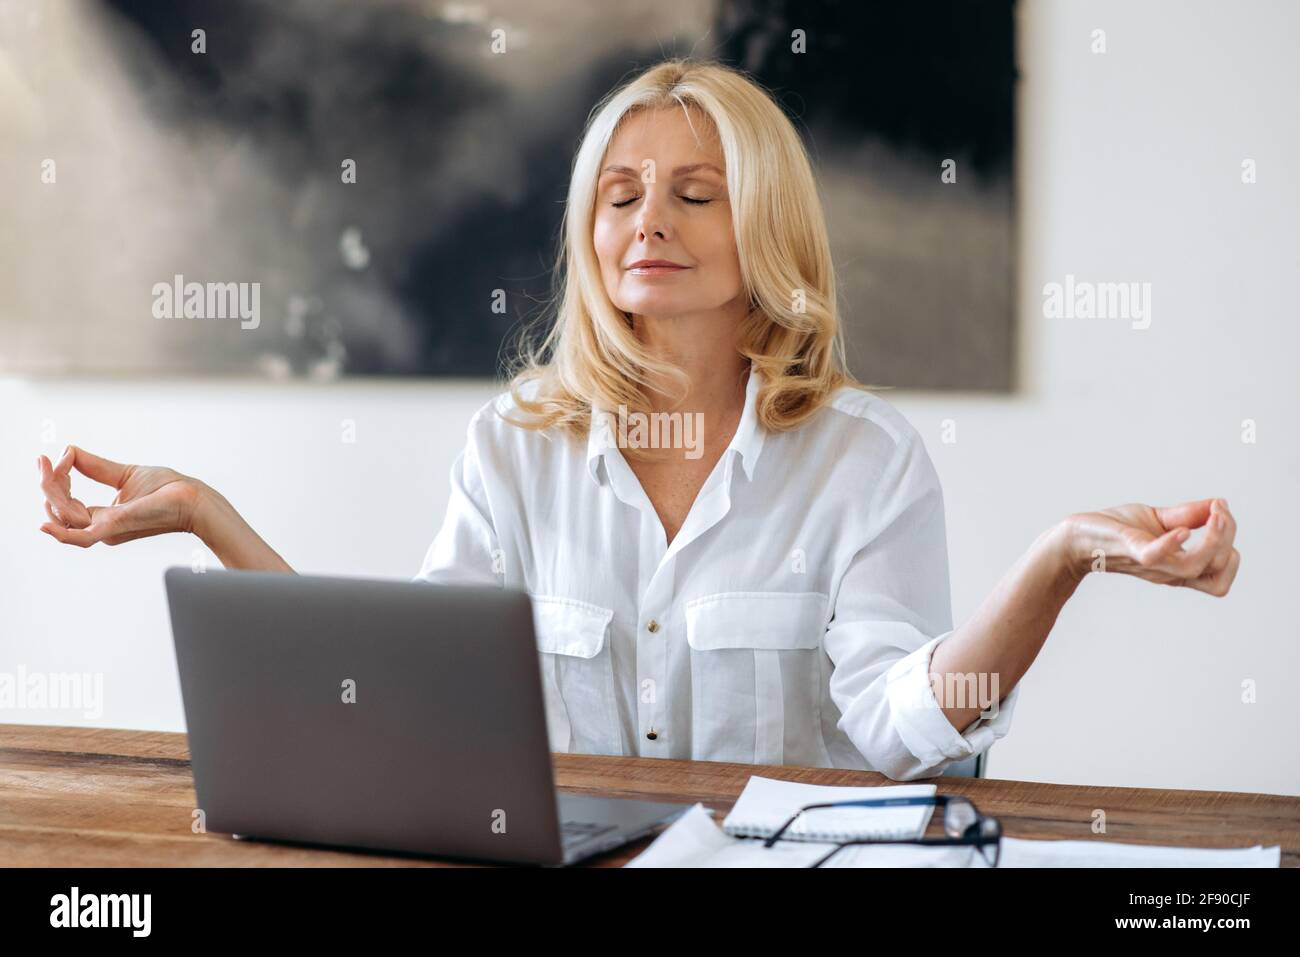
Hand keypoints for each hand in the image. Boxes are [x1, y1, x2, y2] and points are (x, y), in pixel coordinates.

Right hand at [37, 446, 204, 547]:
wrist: (193, 498)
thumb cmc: (167, 489)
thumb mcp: (123, 473)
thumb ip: (93, 466)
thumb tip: (67, 451)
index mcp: (102, 518)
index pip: (65, 504)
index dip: (53, 482)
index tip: (47, 459)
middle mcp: (101, 527)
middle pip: (59, 509)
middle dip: (47, 484)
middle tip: (43, 461)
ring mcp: (106, 529)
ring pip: (62, 515)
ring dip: (51, 490)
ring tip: (49, 467)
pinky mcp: (114, 527)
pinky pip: (79, 537)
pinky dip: (59, 533)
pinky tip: (44, 525)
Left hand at [1064, 498, 1238, 595]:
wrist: (1077, 537)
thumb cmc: (1116, 531)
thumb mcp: (1159, 519)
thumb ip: (1189, 514)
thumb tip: (1219, 504)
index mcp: (1179, 566)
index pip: (1221, 570)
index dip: (1230, 544)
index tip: (1221, 514)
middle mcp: (1169, 571)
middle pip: (1217, 571)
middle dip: (1228, 540)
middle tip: (1219, 514)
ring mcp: (1152, 563)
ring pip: (1196, 567)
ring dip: (1214, 540)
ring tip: (1214, 515)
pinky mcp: (1132, 551)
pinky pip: (1156, 556)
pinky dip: (1173, 543)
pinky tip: (1182, 530)